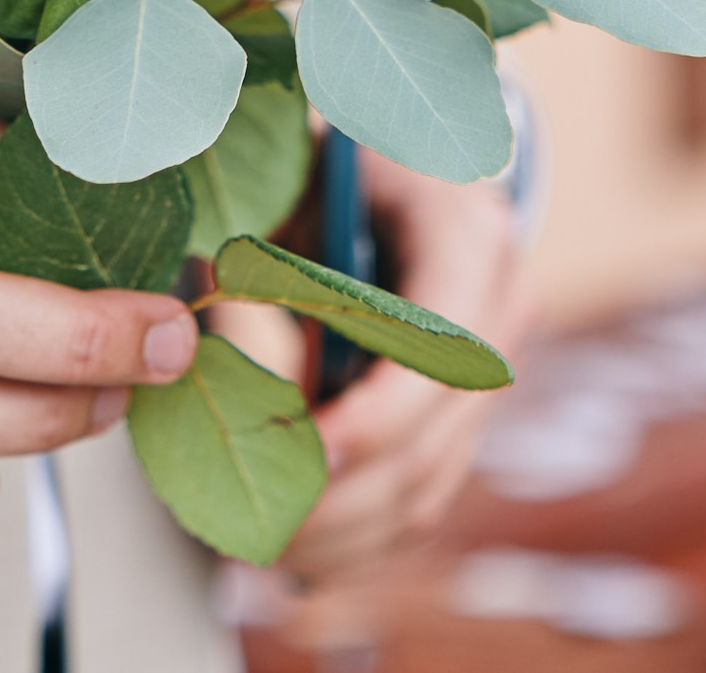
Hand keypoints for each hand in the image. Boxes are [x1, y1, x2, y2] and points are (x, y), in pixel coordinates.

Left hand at [280, 153, 525, 582]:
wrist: (389, 152)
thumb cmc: (328, 156)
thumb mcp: (296, 173)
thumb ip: (266, 249)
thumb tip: (207, 336)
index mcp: (468, 235)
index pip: (444, 347)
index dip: (379, 413)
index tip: (306, 451)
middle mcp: (499, 309)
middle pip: (433, 437)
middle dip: (340, 495)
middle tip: (251, 520)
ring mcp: (489, 372)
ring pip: (427, 486)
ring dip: (339, 533)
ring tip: (253, 543)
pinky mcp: (463, 416)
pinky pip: (420, 500)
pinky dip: (356, 540)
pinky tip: (291, 554)